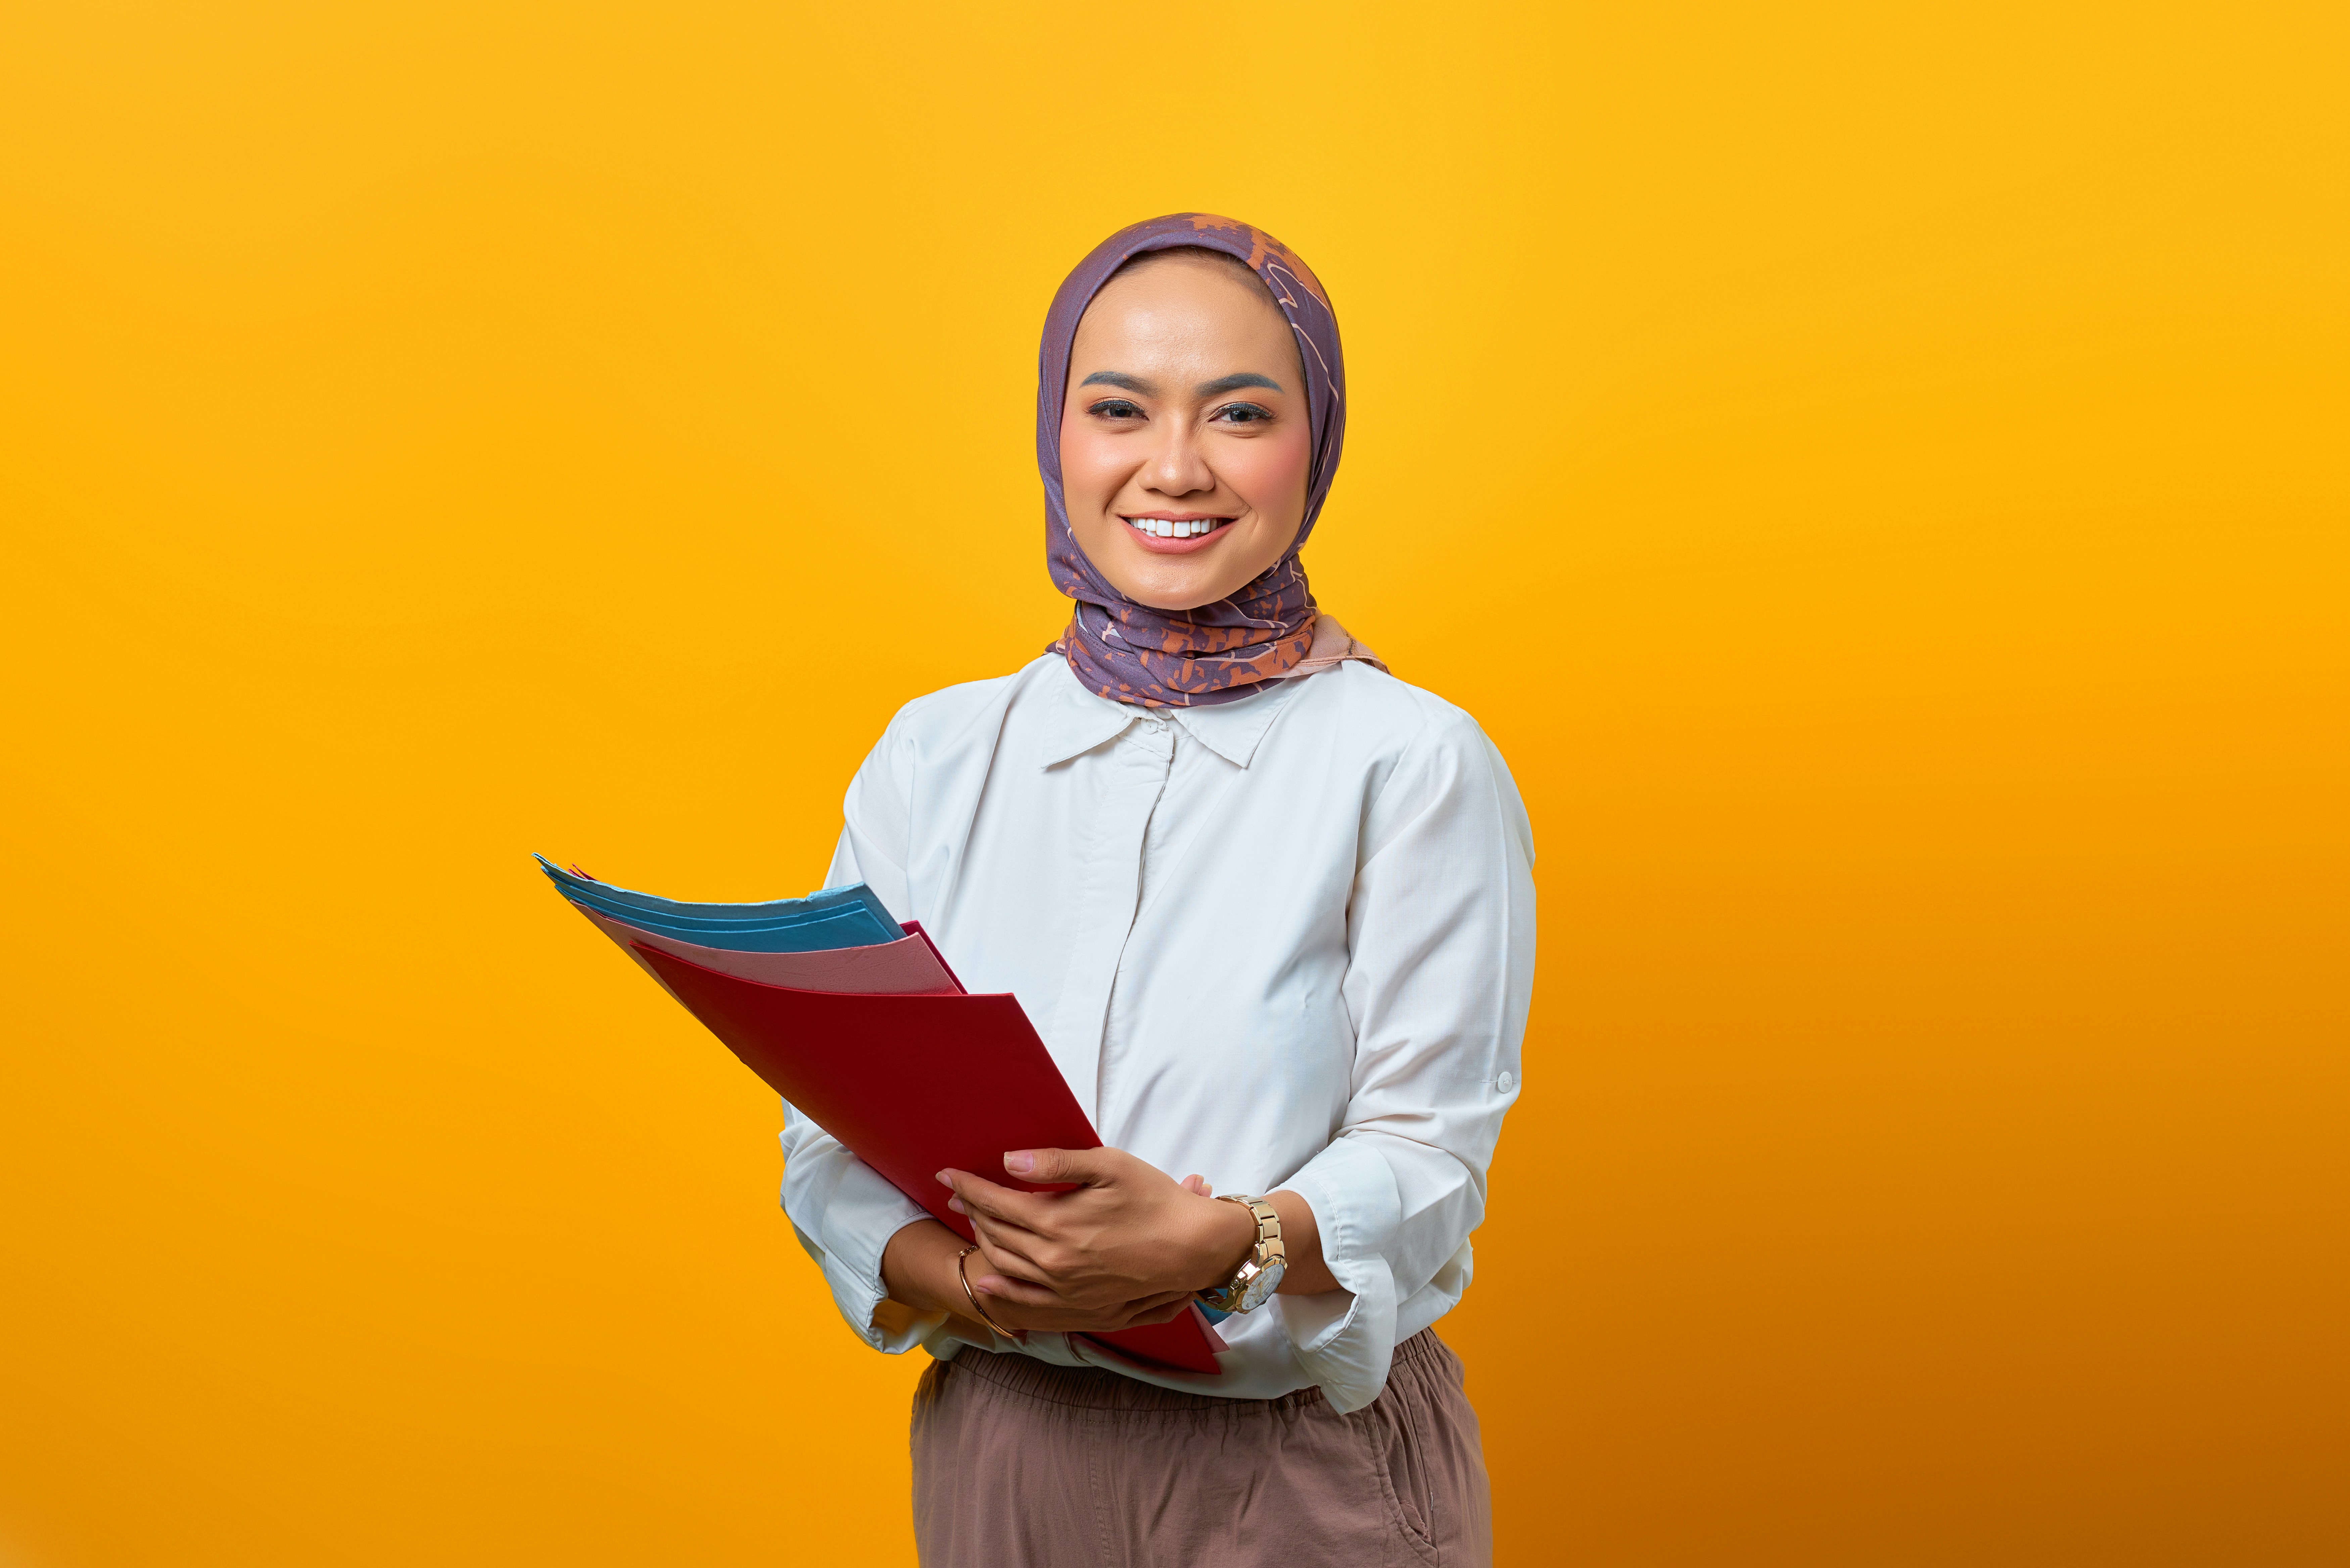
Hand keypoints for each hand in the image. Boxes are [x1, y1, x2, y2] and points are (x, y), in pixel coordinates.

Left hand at [936, 1148, 1256, 1334]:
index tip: (946, 1174)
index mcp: (1057, 1221)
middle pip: (995, 1232)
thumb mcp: (1109, 1166)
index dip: (968, 1186)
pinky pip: (1026, 1299)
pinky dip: (1001, 1288)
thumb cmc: (1155, 1199)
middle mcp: (1052, 1259)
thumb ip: (1056, 1163)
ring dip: (982, 1239)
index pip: (996, 1202)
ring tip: (971, 1220)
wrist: (1193, 1248)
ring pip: (1005, 1262)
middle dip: (970, 1209)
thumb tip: (1009, 1161)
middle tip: (956, 1192)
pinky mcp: (1077, 1303)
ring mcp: (1063, 1286)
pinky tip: (986, 1278)